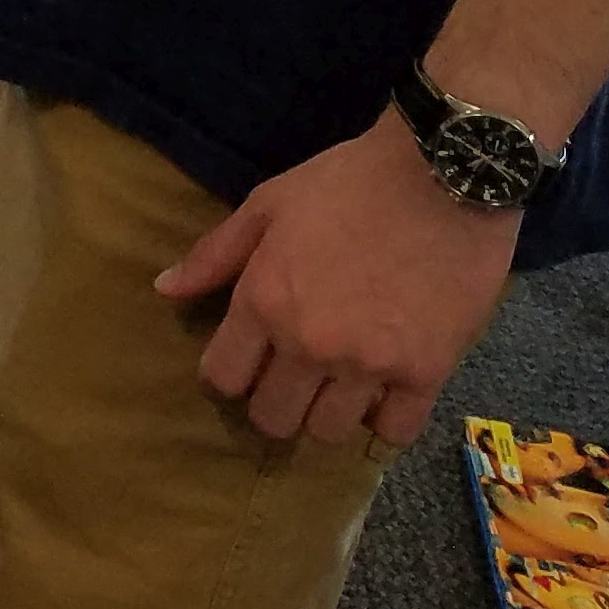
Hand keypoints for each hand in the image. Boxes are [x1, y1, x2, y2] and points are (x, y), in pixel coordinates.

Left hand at [155, 112, 517, 447]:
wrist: (443, 176)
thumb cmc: (348, 183)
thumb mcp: (268, 204)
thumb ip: (214, 254)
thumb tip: (165, 290)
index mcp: (264, 302)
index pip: (223, 378)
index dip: (228, 374)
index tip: (246, 359)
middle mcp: (310, 345)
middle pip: (274, 418)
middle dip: (273, 402)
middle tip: (290, 377)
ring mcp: (369, 366)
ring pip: (330, 433)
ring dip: (327, 412)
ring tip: (337, 383)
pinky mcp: (426, 374)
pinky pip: (394, 432)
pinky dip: (385, 418)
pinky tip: (383, 389)